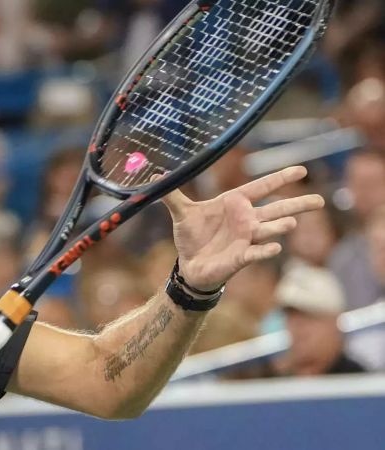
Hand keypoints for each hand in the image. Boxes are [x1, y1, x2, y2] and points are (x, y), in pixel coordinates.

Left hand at [161, 166, 323, 290]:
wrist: (189, 265)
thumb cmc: (192, 237)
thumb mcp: (181, 212)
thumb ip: (171, 194)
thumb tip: (156, 175)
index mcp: (235, 204)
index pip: (261, 187)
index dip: (280, 179)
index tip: (301, 169)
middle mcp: (247, 220)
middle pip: (277, 209)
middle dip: (298, 204)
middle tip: (320, 200)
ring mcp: (247, 239)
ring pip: (269, 230)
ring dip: (280, 226)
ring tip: (292, 222)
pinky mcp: (241, 257)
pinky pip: (256, 253)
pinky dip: (265, 250)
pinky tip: (275, 247)